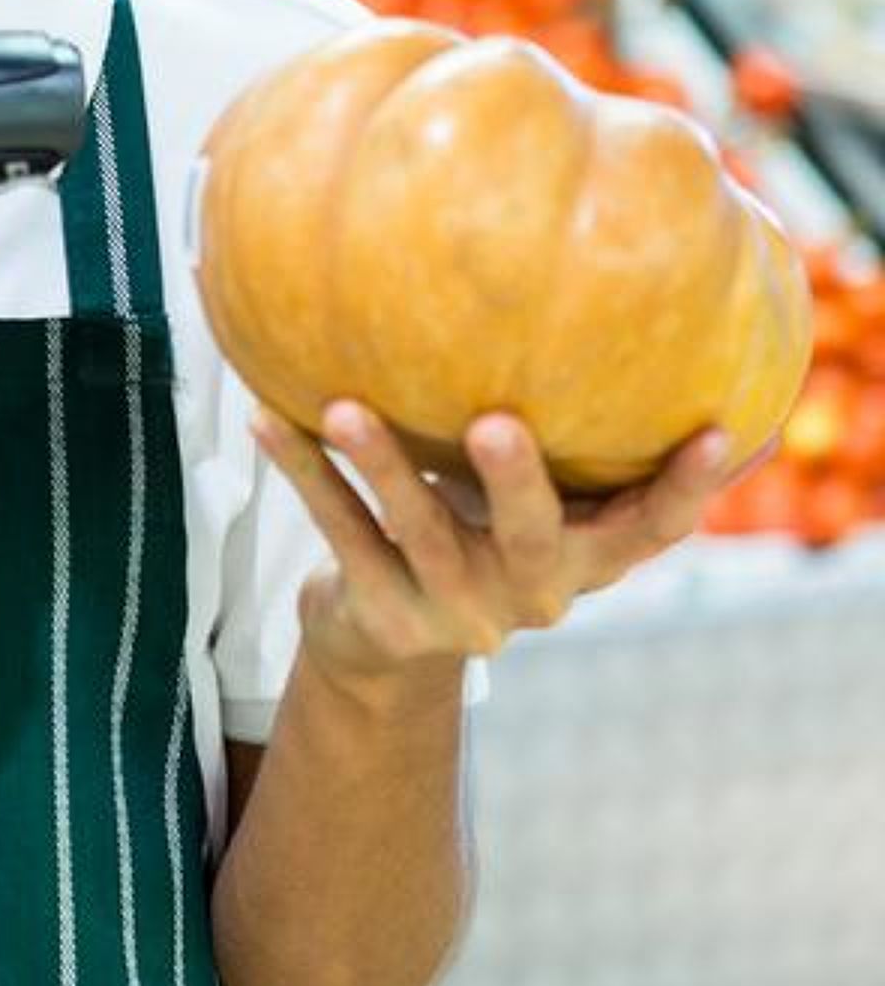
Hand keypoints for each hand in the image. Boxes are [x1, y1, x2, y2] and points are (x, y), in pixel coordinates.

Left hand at [253, 400, 746, 687]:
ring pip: (416, 531)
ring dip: (379, 463)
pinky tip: (269, 418)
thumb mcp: (545, 507)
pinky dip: (303, 473)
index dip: (686, 489)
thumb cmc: (482, 534)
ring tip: (343, 405)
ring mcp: (450, 611)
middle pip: (528, 540)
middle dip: (514, 482)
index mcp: (583, 565)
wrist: (385, 643)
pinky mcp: (378, 613)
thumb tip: (664, 341)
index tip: (716, 430)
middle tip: (495, 423)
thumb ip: (587, 449)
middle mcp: (526, 595)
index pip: (650, 534)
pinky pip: (336, 531)